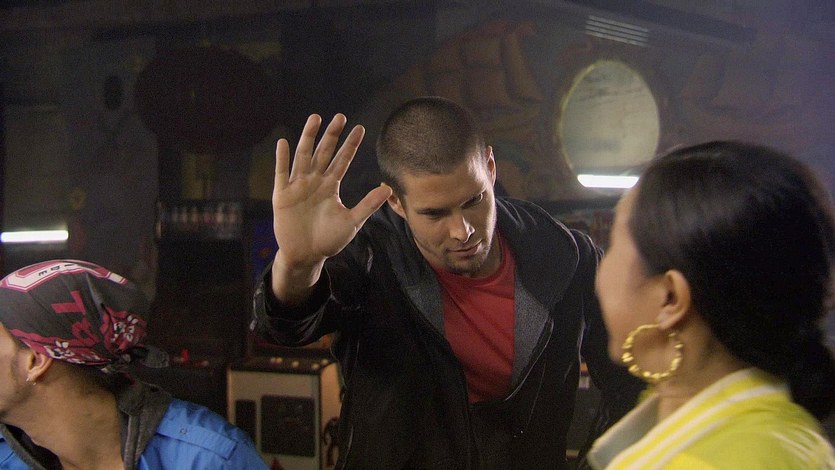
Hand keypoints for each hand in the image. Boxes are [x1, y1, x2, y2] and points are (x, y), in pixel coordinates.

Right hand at [272, 113, 391, 270]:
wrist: (305, 255)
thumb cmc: (328, 239)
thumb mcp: (352, 222)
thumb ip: (368, 205)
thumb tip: (388, 188)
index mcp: (331, 186)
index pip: (342, 160)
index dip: (350, 145)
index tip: (360, 128)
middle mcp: (315, 181)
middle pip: (324, 153)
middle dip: (332, 135)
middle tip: (340, 117)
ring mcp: (298, 186)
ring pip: (303, 156)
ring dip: (308, 138)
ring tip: (315, 119)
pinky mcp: (282, 195)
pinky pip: (281, 173)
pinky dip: (282, 159)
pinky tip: (284, 143)